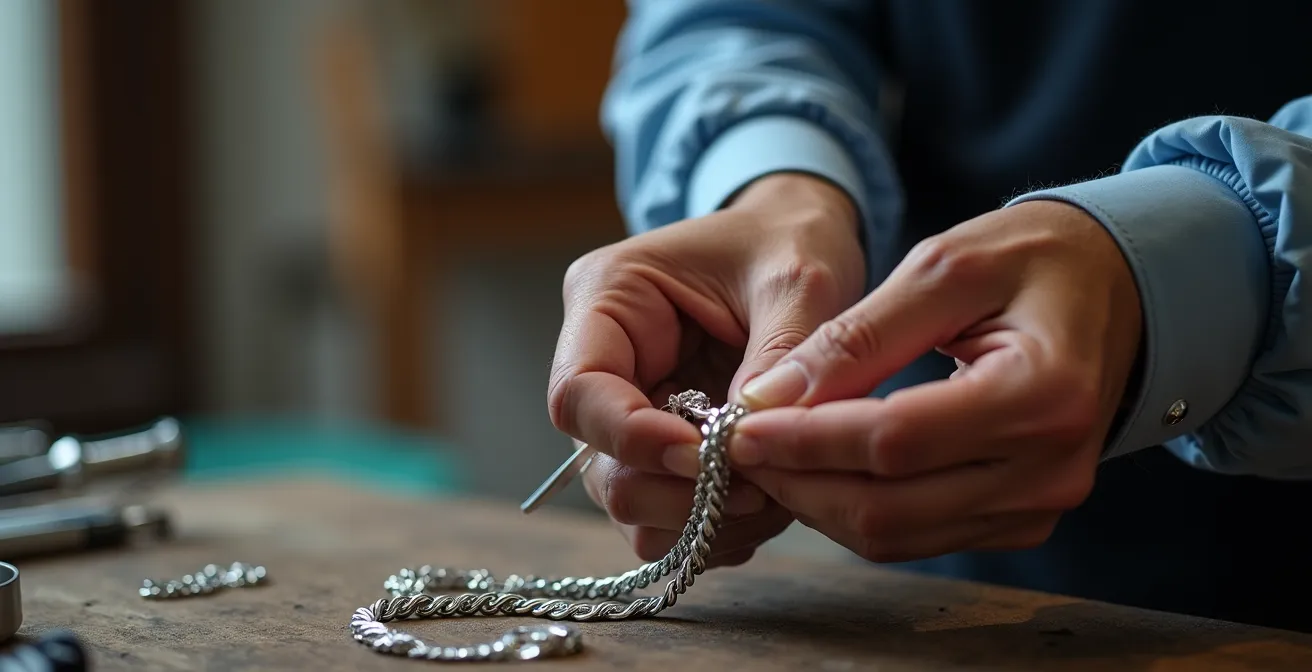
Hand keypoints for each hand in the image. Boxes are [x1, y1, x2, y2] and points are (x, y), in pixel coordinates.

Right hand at [548, 174, 866, 565]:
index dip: (632, 440)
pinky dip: (713, 528)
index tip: (704, 458)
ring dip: (698, 520)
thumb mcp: (799, 281)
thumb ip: (778, 357)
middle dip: (675, 491)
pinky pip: (666, 514)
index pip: (578, 393)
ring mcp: (630, 409)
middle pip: (599, 463)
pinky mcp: (661, 446)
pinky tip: (767, 503)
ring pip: (629, 501)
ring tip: (773, 497)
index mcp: (607, 297)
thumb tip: (749, 440)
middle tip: (758, 489)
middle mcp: (603, 360)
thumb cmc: (791, 240)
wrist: (802, 238)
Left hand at [726, 200, 1142, 561]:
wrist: (1118, 288)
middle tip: (735, 444)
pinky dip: (856, 509)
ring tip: (766, 454)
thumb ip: (857, 336)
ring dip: (817, 502)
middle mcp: (1051, 468)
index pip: (894, 442)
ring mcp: (1041, 504)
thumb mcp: (944, 266)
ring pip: (896, 534)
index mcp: (1043, 393)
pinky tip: (816, 469)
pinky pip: (919, 534)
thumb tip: (768, 397)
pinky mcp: (1021, 518)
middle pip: (889, 506)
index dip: (805, 439)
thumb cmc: (1033, 259)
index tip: (737, 422)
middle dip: (798, 480)